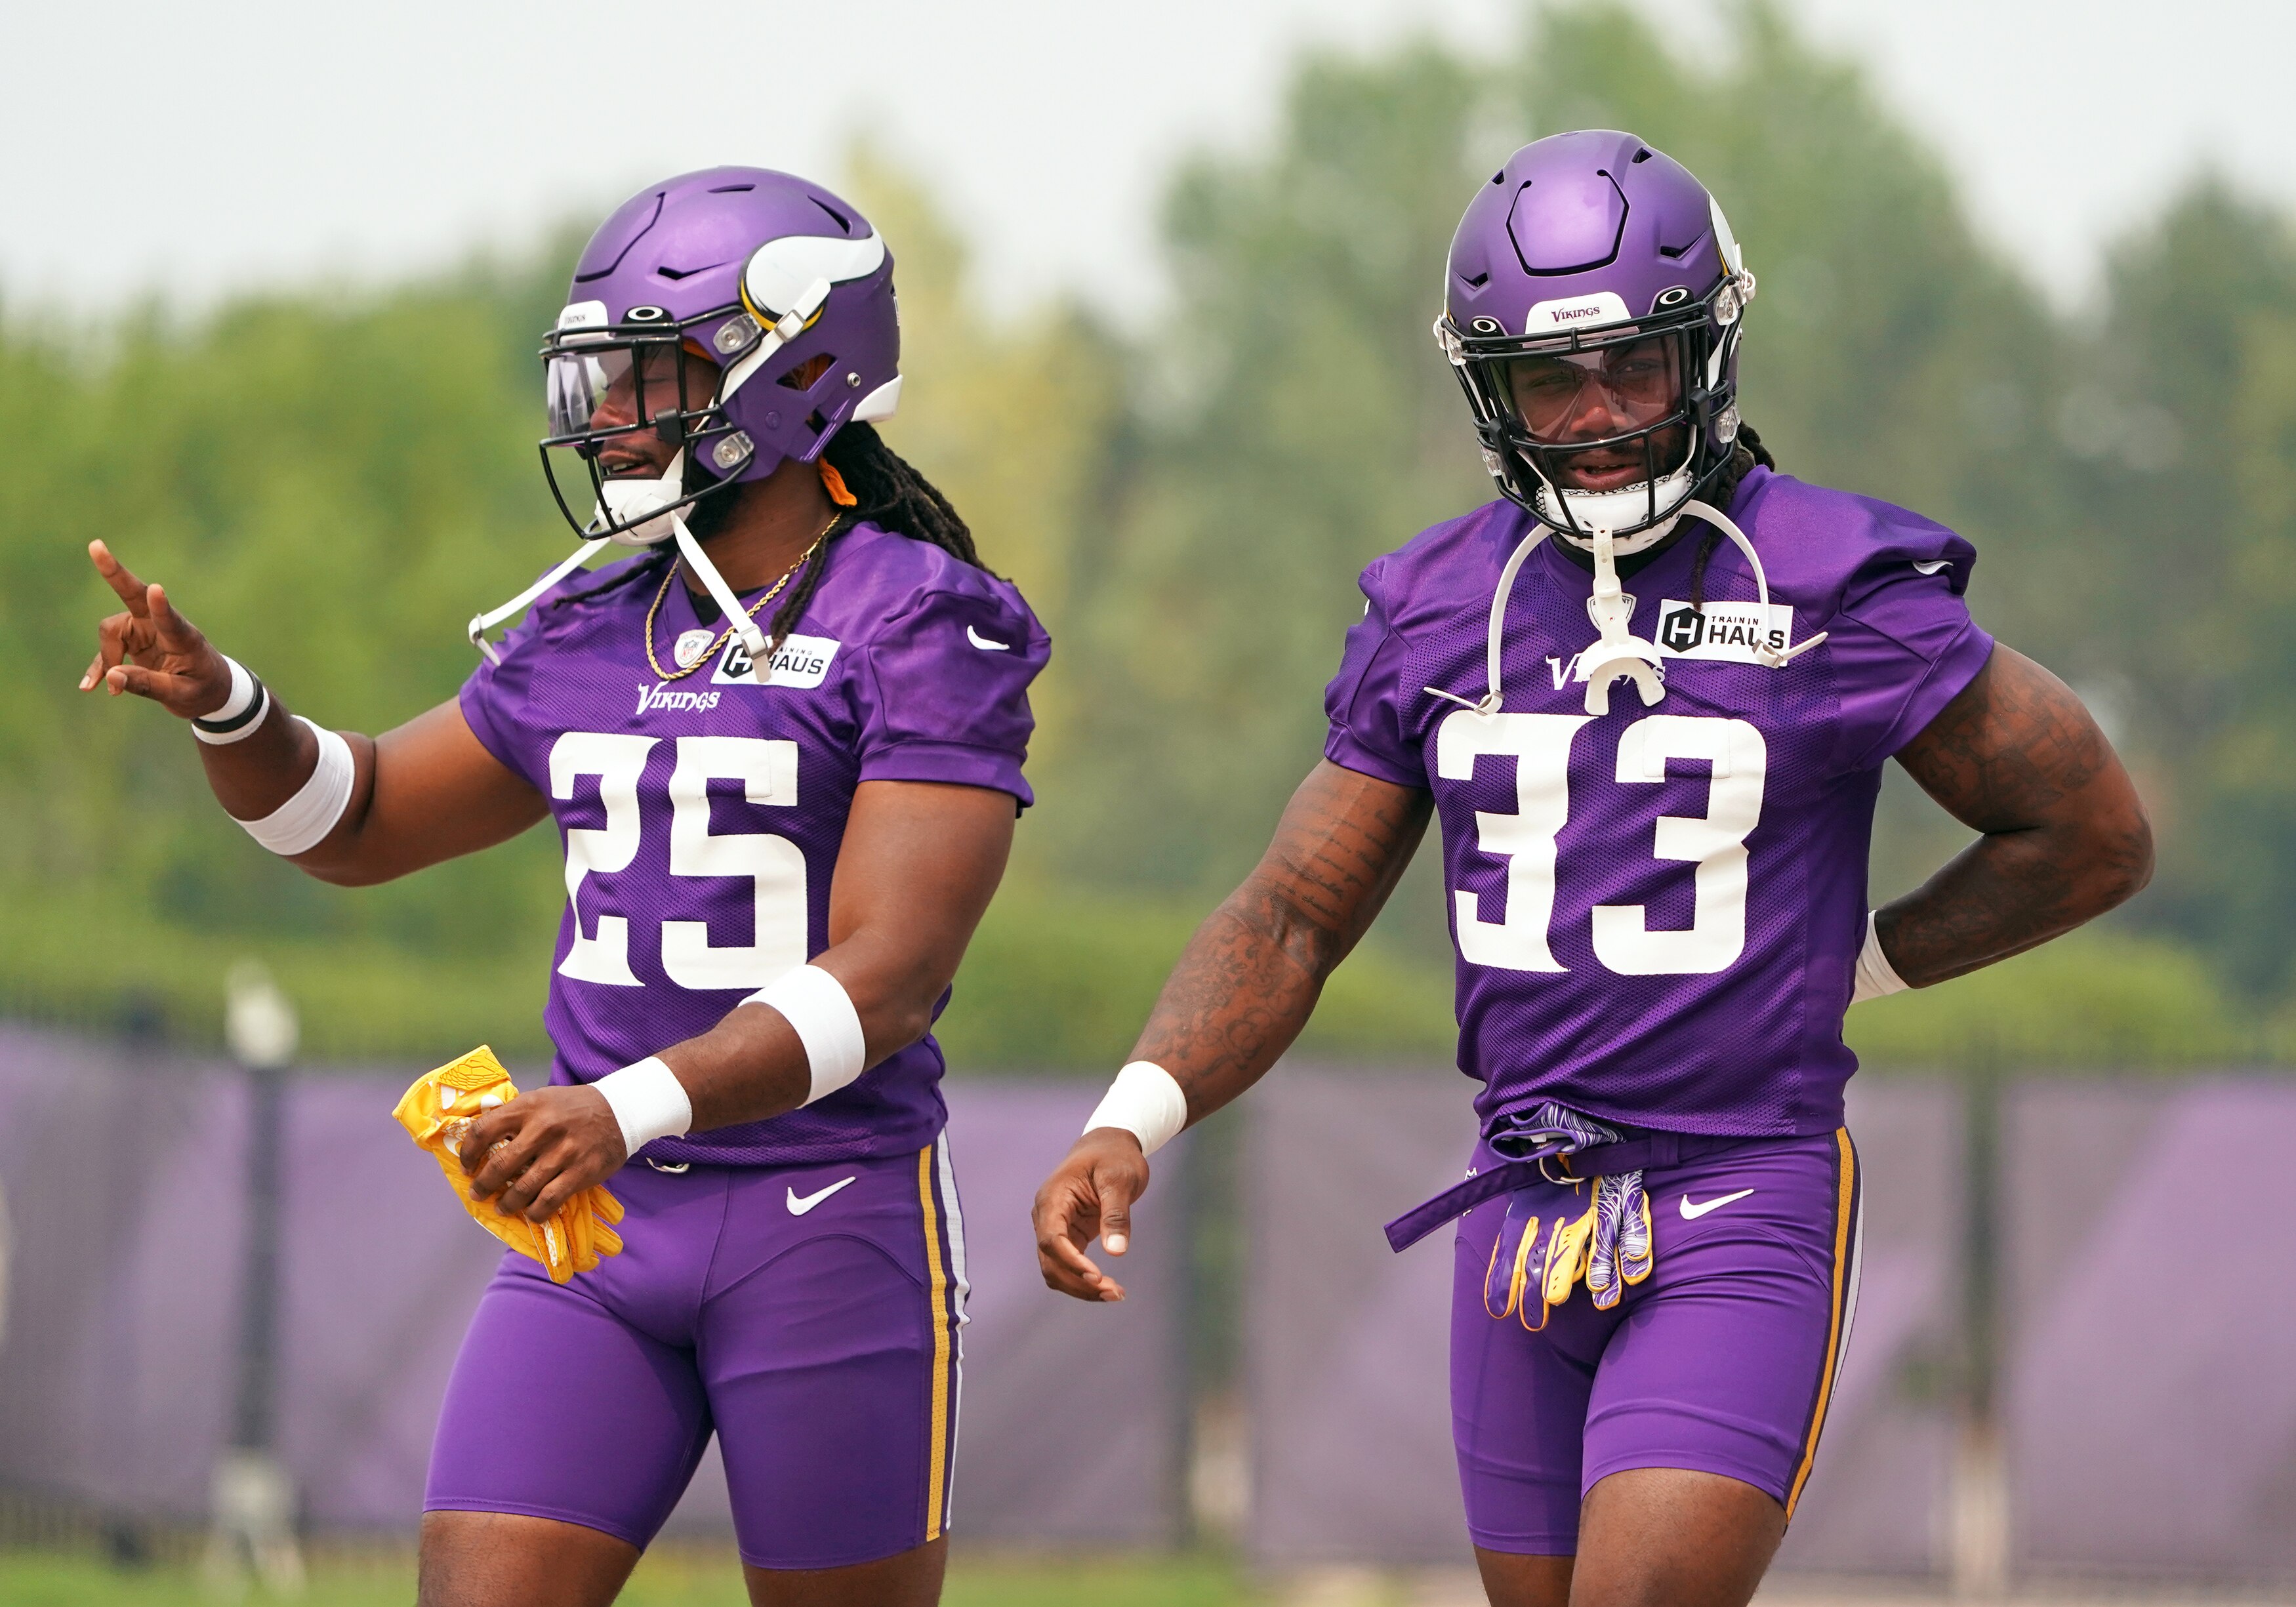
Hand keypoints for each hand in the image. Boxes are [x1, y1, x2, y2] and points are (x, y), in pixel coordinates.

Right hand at [79, 540, 232, 715]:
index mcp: (184, 638)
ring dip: (108, 658)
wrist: (208, 689)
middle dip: (115, 573)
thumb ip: (148, 685)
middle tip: (96, 545)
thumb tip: (111, 676)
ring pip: (111, 632)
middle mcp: (161, 626)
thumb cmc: (202, 689)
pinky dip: (99, 669)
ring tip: (115, 693)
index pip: (170, 620)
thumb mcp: (181, 695)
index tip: (157, 590)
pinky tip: (89, 687)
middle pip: (134, 594)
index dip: (161, 606)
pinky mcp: (131, 641)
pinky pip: (106, 651)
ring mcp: (144, 630)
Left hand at [458, 1084, 627, 1223]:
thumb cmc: (573, 1106)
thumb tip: (480, 1139)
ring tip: (502, 1207)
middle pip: (500, 1164)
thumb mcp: (541, 1098)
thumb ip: (513, 1115)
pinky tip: (531, 1212)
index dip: (468, 1152)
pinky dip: (535, 1211)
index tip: (466, 1165)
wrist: (620, 1110)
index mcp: (528, 1106)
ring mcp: (564, 1151)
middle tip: (477, 1193)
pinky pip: (549, 1199)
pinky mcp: (582, 1171)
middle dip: (483, 1185)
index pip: (484, 1130)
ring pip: (523, 1187)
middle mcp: (544, 1128)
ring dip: (507, 1203)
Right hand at [1033, 1128, 1150, 1302]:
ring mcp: (1054, 1228)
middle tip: (1115, 1293)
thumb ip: (1116, 1213)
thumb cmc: (1114, 1157)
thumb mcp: (1120, 1179)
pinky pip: (1067, 1266)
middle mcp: (1047, 1216)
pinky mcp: (1067, 1236)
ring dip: (1081, 1287)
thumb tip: (1116, 1252)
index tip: (1097, 1276)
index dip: (1071, 1261)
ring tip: (1116, 1294)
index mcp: (1053, 1198)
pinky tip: (1108, 1287)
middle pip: (1050, 1261)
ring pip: (1056, 1269)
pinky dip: (1084, 1280)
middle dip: (1079, 1282)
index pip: (1052, 1239)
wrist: (1109, 1146)